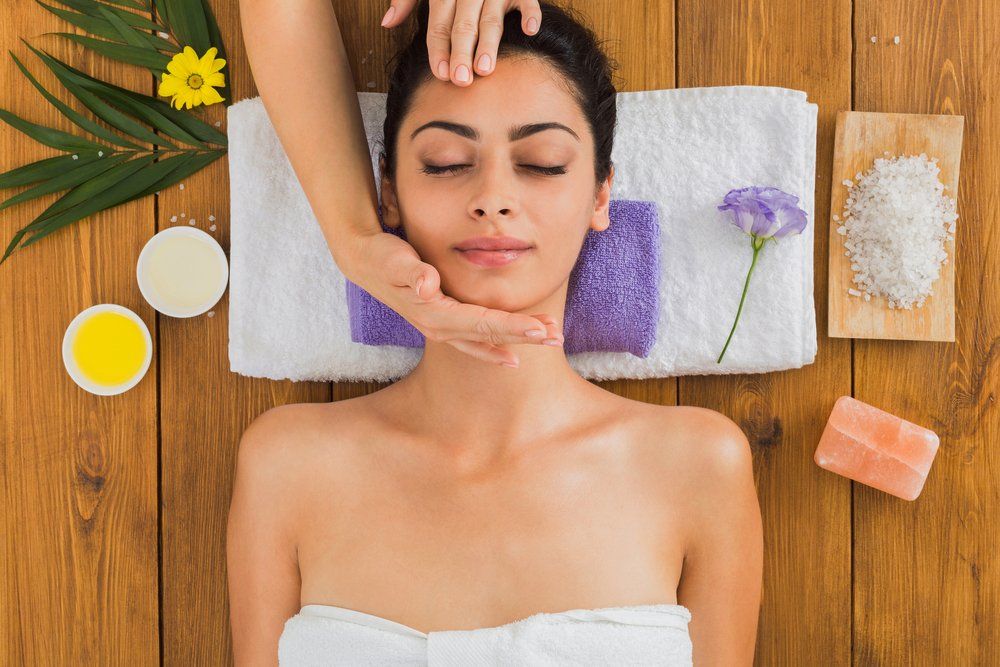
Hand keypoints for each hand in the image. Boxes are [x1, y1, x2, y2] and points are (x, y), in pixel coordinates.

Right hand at [347, 231, 563, 367]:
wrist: (365, 262)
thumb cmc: (382, 256)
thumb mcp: (393, 259)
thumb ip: (409, 271)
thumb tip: (426, 284)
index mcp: (434, 314)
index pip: (481, 323)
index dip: (512, 326)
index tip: (539, 328)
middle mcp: (439, 327)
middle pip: (490, 336)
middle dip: (525, 336)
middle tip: (557, 336)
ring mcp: (441, 328)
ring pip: (486, 341)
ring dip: (517, 341)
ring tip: (550, 338)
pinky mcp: (443, 322)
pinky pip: (475, 342)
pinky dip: (495, 348)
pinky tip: (514, 354)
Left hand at [379, 0, 541, 85]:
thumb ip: (406, 0)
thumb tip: (386, 23)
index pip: (439, 24)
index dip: (438, 49)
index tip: (440, 74)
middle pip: (464, 25)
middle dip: (461, 52)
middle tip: (461, 80)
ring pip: (491, 18)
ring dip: (489, 43)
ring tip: (484, 68)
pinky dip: (530, 12)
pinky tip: (529, 30)